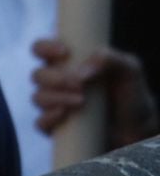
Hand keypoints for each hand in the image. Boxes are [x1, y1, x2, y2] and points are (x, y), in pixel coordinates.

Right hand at [32, 38, 159, 148]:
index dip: (44, 47)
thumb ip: (110, 59)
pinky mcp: (57, 127)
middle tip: (78, 84)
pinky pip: (40, 122)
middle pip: (37, 75)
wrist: (138, 127)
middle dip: (55, 78)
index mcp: (68, 63)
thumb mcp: (130, 69)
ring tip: (81, 101)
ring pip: (38, 97)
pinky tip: (64, 114)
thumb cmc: (132, 93)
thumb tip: (81, 70)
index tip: (64, 52)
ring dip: (55, 98)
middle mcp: (58, 82)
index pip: (42, 49)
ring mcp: (56, 105)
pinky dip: (49, 117)